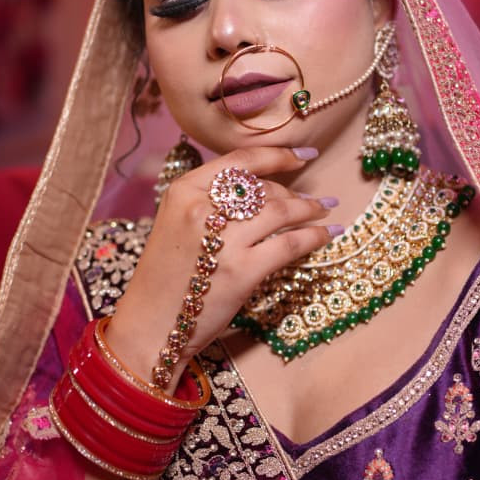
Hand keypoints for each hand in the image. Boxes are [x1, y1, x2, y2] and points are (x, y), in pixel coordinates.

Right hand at [104, 146, 334, 387]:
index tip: (305, 156)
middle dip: (294, 194)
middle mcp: (201, 208)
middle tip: (313, 201)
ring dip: (310, 209)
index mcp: (184, 190)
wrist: (150, 324)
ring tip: (325, 211)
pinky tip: (328, 234)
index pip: (241, 161)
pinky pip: (289, 244)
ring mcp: (223, 239)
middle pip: (263, 188)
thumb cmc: (165, 278)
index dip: (279, 155)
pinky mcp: (242, 270)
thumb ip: (208, 202)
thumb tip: (259, 190)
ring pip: (281, 211)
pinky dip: (314, 237)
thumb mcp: (175, 224)